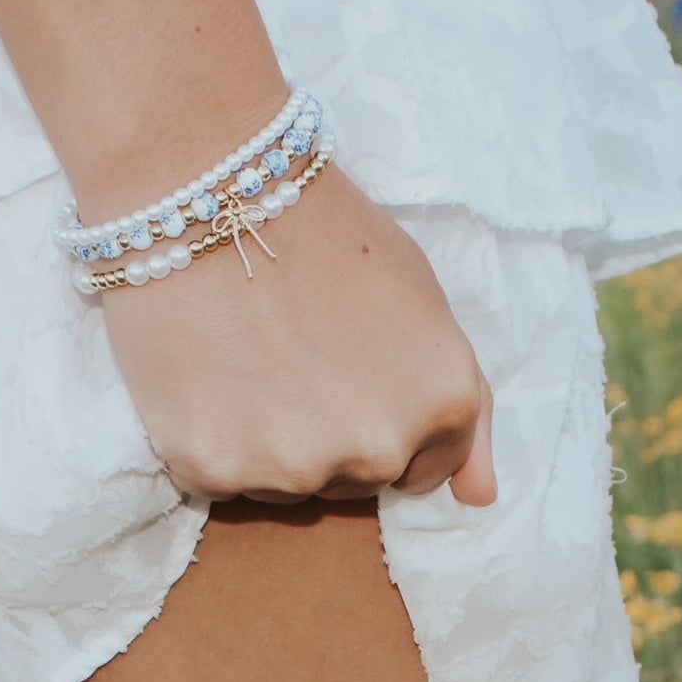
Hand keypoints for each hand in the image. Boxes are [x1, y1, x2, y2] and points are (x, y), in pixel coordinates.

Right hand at [98, 162, 496, 508]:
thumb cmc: (324, 231)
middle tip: (290, 354)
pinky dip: (208, 441)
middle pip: (356, 483)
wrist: (203, 181)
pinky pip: (219, 481)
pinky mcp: (213, 470)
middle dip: (330, 436)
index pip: (424, 471)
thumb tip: (479, 501)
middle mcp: (379, 451)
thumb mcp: (426, 304)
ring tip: (244, 360)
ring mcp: (295, 468)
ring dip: (269, 445)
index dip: (384, 421)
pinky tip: (201, 375)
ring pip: (288, 488)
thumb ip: (468, 412)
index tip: (349, 373)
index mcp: (443, 408)